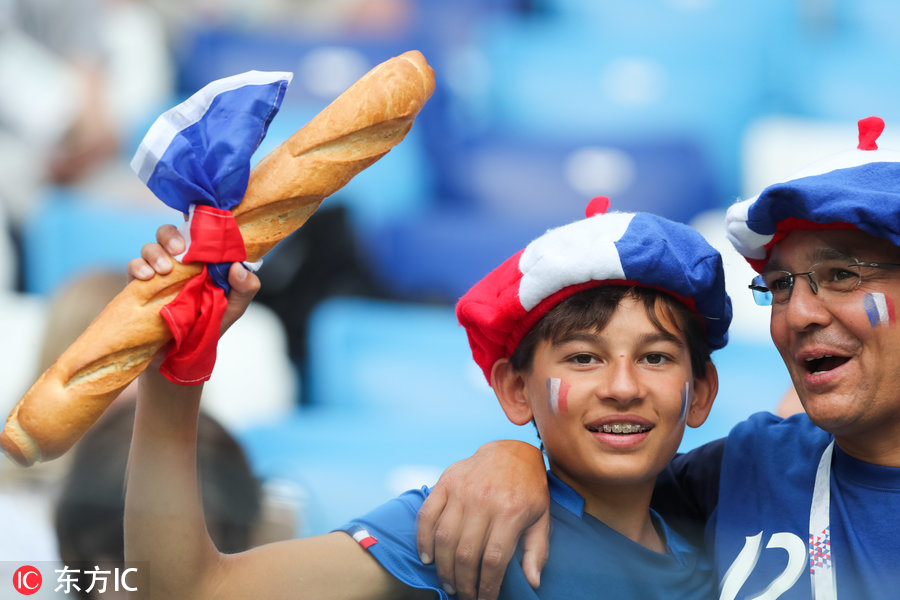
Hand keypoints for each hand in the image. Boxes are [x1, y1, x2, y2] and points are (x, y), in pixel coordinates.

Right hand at [127, 224, 259, 334]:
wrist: (180, 357)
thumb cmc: (208, 328)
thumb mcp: (232, 309)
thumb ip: (245, 289)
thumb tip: (239, 267)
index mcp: (202, 261)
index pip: (197, 232)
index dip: (196, 219)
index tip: (197, 217)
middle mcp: (179, 263)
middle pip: (170, 233)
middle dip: (171, 235)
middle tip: (179, 249)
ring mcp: (158, 273)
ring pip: (150, 247)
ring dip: (155, 252)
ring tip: (165, 270)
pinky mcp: (139, 286)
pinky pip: (133, 267)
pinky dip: (138, 267)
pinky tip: (146, 278)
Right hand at [416, 441, 549, 599]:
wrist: (512, 451)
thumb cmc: (529, 490)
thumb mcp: (542, 518)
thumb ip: (537, 551)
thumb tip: (532, 582)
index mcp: (511, 511)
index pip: (493, 559)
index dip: (487, 586)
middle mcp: (485, 499)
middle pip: (466, 553)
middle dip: (464, 582)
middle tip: (465, 595)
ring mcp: (462, 489)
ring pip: (445, 538)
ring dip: (443, 568)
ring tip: (448, 583)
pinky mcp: (446, 482)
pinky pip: (427, 515)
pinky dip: (423, 539)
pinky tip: (428, 558)